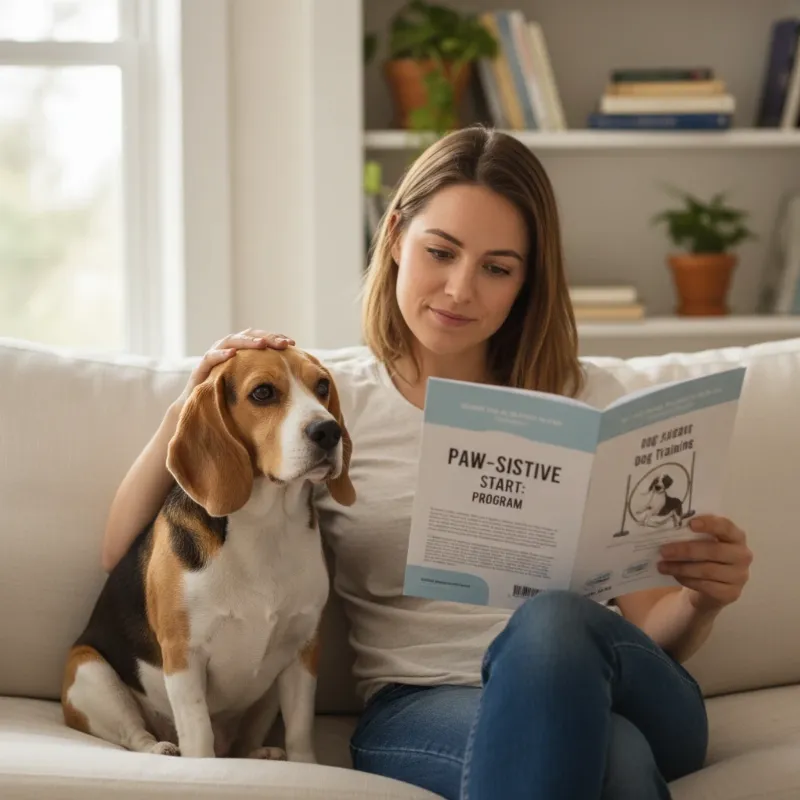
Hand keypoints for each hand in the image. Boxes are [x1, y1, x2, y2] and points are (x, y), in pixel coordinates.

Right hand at [175, 329, 294, 407]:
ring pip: (230, 342)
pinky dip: (220, 354)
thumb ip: (269, 381)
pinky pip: (210, 358)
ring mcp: (214, 358)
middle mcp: (228, 351)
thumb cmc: (231, 402)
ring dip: (246, 342)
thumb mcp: (252, 389)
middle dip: (266, 338)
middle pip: (248, 336)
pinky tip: (232, 354)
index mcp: (242, 354)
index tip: (292, 343)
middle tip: (283, 343)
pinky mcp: (200, 370)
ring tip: (261, 344)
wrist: (202, 416)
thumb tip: (296, 382)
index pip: (260, 339)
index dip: (275, 338)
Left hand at [658, 514, 752, 613]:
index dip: (710, 524)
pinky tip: (674, 575)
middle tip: (663, 550)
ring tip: (662, 565)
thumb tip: (668, 527)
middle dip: (686, 550)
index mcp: (736, 537)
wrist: (710, 588)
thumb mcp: (702, 542)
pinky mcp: (731, 593)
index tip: (690, 523)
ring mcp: (739, 576)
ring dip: (681, 568)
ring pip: (707, 570)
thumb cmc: (704, 557)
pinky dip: (686, 580)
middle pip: (714, 551)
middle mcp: (742, 555)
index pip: (726, 527)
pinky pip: (705, 585)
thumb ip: (693, 533)